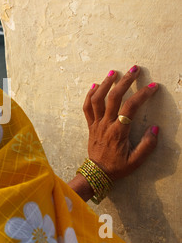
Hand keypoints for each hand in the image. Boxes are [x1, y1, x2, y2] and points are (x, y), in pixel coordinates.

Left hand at [83, 65, 158, 180]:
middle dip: (125, 81)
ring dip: (105, 84)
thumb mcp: (136, 161)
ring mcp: (96, 123)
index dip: (142, 95)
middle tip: (134, 69)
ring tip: (113, 72)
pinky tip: (95, 85)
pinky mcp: (90, 125)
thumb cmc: (118, 167)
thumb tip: (155, 128)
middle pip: (113, 98)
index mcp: (119, 132)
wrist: (97, 173)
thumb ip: (147, 145)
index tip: (153, 86)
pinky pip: (87, 107)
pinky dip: (90, 95)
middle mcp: (106, 124)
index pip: (131, 108)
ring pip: (97, 99)